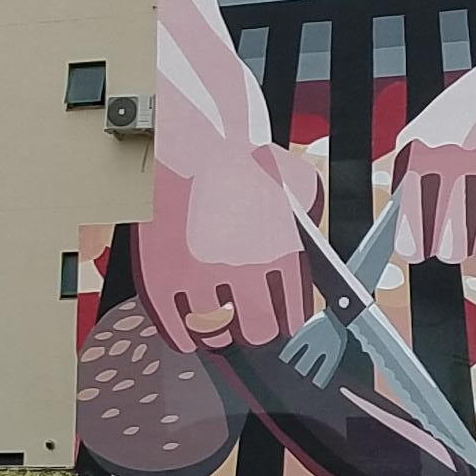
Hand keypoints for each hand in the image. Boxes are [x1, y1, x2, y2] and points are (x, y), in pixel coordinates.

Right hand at [135, 141, 321, 352]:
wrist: (189, 138)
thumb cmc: (241, 161)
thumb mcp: (293, 188)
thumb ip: (309, 226)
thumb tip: (316, 256)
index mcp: (280, 252)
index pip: (291, 314)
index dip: (285, 322)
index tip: (279, 322)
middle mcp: (242, 268)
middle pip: (257, 332)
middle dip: (255, 330)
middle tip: (249, 325)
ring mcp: (197, 274)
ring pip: (214, 334)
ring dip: (218, 334)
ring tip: (217, 325)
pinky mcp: (160, 277)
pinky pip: (174, 329)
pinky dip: (182, 337)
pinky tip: (187, 331)